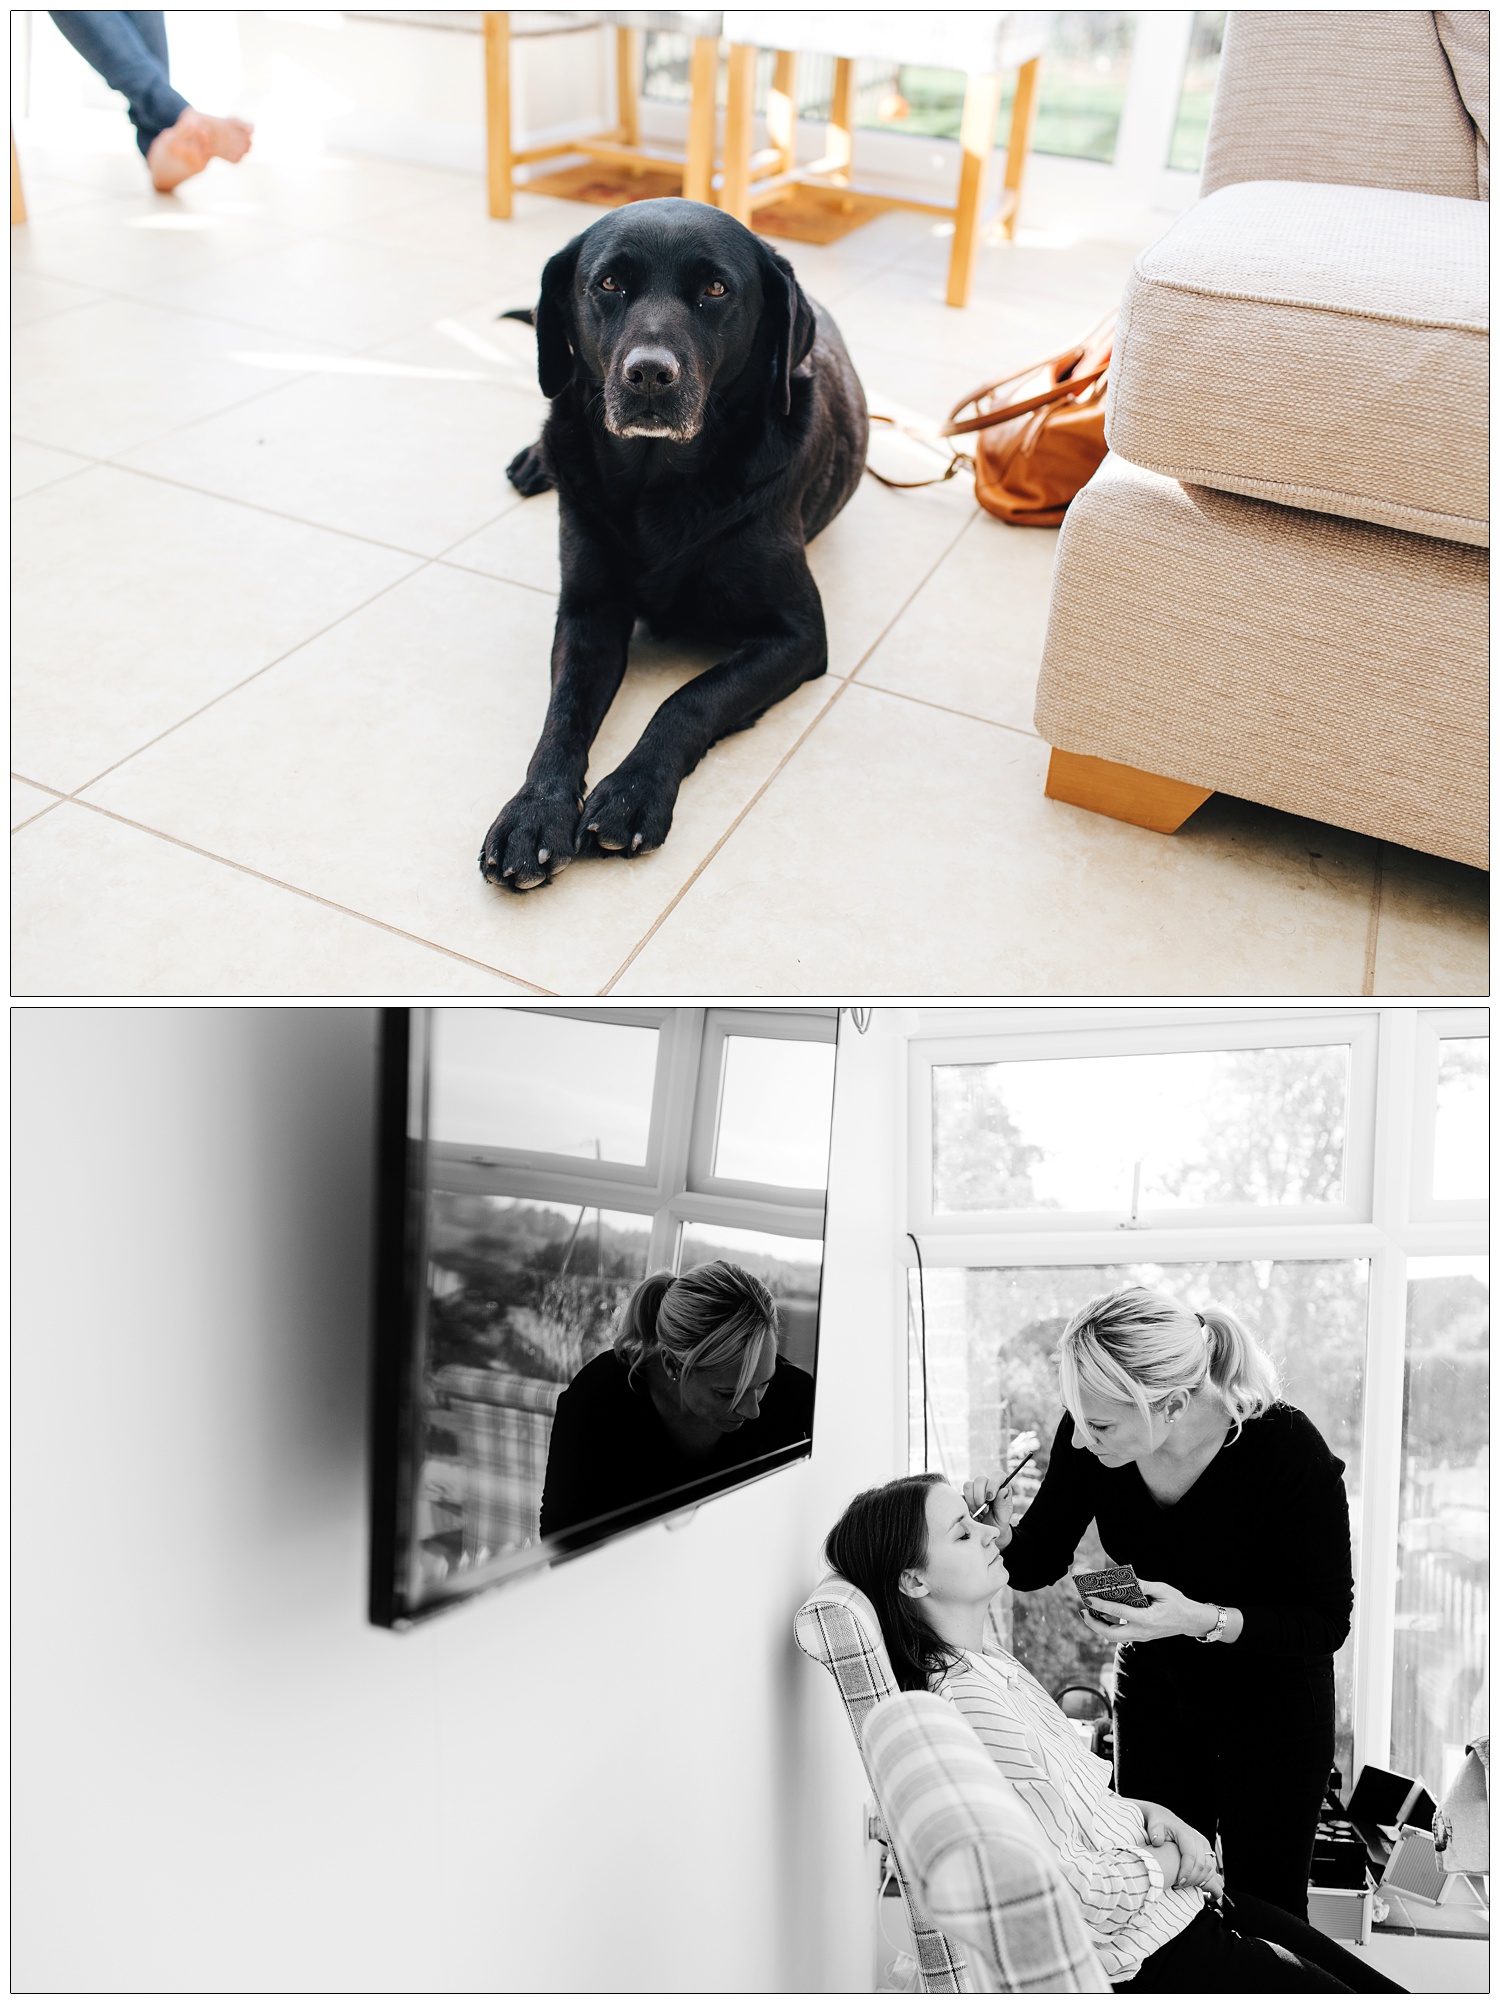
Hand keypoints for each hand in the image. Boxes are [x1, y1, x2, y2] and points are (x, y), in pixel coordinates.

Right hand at [962, 1475, 1014, 1539]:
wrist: (987, 1532)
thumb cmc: (999, 1522)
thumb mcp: (1003, 1516)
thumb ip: (1003, 1503)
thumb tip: (1003, 1490)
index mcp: (1001, 1486)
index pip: (998, 1475)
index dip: (993, 1484)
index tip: (990, 1498)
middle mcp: (988, 1484)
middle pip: (980, 1479)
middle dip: (980, 1496)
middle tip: (984, 1511)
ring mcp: (976, 1489)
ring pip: (969, 1485)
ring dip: (972, 1501)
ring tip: (979, 1513)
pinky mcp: (966, 1495)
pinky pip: (962, 1494)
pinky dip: (966, 1504)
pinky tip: (972, 1513)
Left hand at [1077, 1577, 1216, 1644]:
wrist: (1190, 1620)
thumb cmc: (1177, 1603)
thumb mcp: (1162, 1590)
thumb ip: (1143, 1585)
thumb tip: (1125, 1579)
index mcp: (1146, 1619)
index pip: (1118, 1613)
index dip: (1101, 1605)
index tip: (1087, 1598)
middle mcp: (1141, 1631)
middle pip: (1110, 1634)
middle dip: (1093, 1623)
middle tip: (1082, 1610)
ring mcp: (1140, 1636)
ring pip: (1113, 1636)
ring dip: (1099, 1626)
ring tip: (1088, 1612)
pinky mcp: (1140, 1636)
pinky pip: (1120, 1633)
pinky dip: (1108, 1626)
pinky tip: (1102, 1614)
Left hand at [1139, 1804, 1218, 1890]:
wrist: (1165, 1818)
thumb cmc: (1159, 1823)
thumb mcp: (1154, 1825)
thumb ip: (1155, 1832)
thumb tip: (1157, 1840)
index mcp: (1186, 1834)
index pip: (1191, 1857)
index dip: (1186, 1872)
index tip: (1178, 1883)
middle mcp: (1198, 1839)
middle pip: (1202, 1865)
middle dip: (1192, 1879)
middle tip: (1179, 1886)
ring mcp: (1204, 1845)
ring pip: (1209, 1868)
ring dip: (1199, 1880)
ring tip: (1185, 1885)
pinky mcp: (1206, 1850)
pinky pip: (1211, 1867)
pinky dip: (1205, 1877)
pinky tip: (1194, 1882)